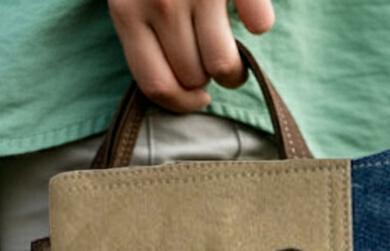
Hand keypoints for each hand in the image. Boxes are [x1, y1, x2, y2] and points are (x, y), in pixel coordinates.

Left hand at [107, 0, 274, 112]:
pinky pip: (259, 22)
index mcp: (128, 12)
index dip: (181, 102)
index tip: (196, 97)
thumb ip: (142, 31)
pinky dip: (260, 22)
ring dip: (234, 69)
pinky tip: (252, 15)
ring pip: (224, 65)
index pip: (157, 86)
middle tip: (212, 61)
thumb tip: (177, 86)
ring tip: (234, 56)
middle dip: (207, 78)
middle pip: (194, 77)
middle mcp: (161, 4)